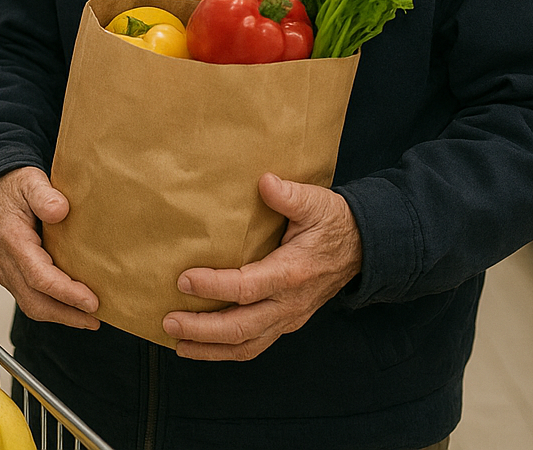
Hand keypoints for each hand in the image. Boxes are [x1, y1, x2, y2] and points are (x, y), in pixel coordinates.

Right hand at [0, 167, 98, 329]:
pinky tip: (72, 308)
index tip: (91, 301)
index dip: (66, 292)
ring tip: (89, 319)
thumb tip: (60, 210)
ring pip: (32, 305)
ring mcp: (7, 272)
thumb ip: (44, 195)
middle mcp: (7, 262)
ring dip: (61, 316)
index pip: (39, 276)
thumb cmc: (13, 189)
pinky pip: (30, 300)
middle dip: (66, 314)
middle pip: (35, 300)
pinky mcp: (13, 277)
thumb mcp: (29, 182)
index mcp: (12, 240)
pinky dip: (53, 309)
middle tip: (95, 319)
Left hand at [162, 172, 362, 359]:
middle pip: (241, 327)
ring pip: (246, 345)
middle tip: (169, 322)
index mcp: (292, 273)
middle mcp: (289, 303)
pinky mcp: (285, 322)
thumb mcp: (316, 202)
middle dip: (202, 329)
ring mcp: (288, 317)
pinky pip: (254, 344)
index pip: (247, 287)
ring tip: (177, 342)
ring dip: (210, 348)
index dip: (214, 287)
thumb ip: (290, 195)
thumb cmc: (333, 223)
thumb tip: (265, 183)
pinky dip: (226, 350)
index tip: (183, 280)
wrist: (363, 248)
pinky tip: (201, 346)